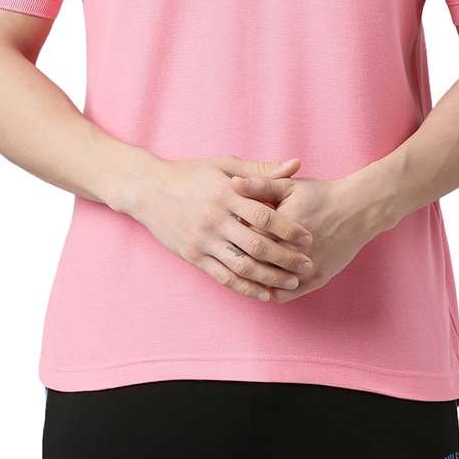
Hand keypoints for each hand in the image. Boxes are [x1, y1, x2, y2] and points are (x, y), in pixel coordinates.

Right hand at [131, 154, 315, 301]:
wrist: (149, 190)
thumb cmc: (191, 174)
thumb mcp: (225, 165)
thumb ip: (261, 170)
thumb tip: (296, 165)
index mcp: (227, 194)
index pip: (265, 216)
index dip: (290, 230)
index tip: (309, 239)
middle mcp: (215, 219)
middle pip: (257, 246)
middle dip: (286, 259)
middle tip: (308, 266)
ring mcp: (203, 240)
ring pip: (242, 266)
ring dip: (270, 278)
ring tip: (292, 283)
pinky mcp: (193, 256)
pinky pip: (223, 277)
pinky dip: (245, 288)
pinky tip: (263, 293)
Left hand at [229, 171, 377, 303]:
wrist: (358, 209)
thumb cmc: (321, 195)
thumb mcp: (289, 186)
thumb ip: (259, 185)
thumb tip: (233, 183)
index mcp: (278, 228)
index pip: (243, 241)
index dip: (233, 238)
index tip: (227, 236)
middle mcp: (291, 253)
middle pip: (253, 265)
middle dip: (240, 260)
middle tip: (230, 256)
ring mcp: (305, 270)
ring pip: (268, 283)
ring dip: (253, 280)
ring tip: (243, 272)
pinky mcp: (317, 280)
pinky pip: (286, 294)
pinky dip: (272, 292)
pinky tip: (264, 286)